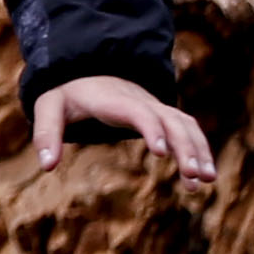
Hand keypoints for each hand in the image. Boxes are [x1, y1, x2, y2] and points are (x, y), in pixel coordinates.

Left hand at [33, 75, 215, 185]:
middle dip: (186, 147)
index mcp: (113, 100)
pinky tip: (203, 177)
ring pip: (185, 125)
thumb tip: (47, 166)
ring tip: (207, 181)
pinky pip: (187, 130)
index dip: (152, 129)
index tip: (162, 152)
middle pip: (171, 121)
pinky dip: (199, 150)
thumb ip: (46, 134)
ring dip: (199, 151)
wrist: (85, 72)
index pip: (139, 112)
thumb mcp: (48, 108)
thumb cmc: (66, 94)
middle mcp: (141, 101)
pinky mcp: (162, 116)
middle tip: (195, 177)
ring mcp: (155, 108)